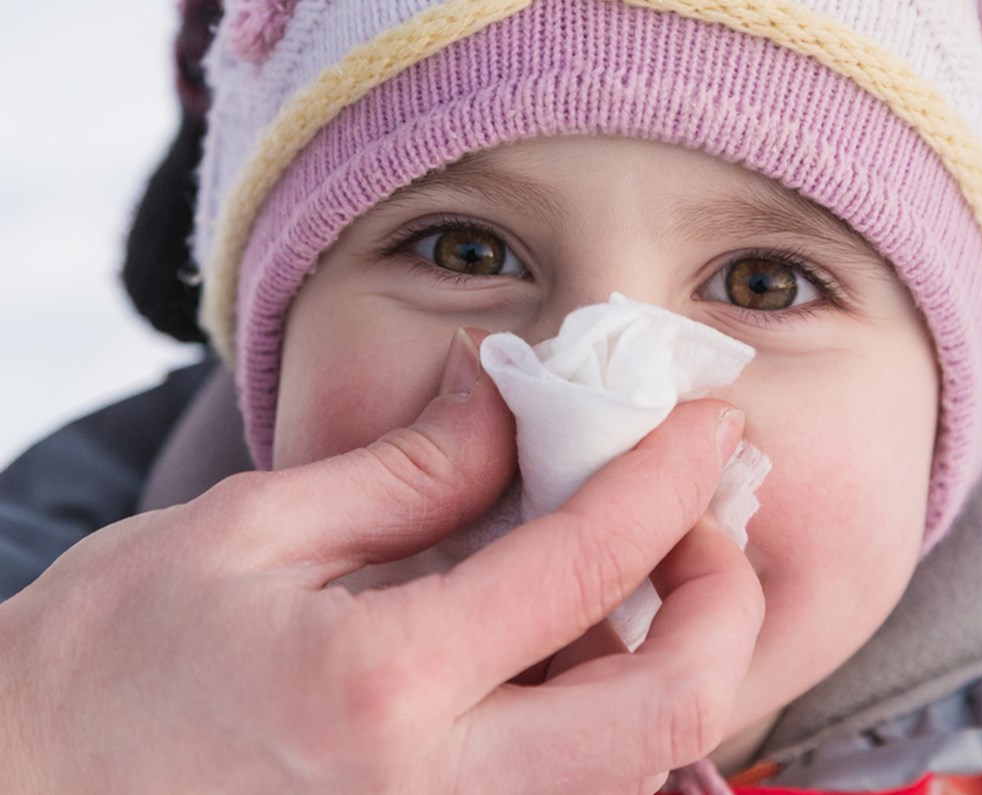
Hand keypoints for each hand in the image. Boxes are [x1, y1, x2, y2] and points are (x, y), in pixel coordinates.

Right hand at [0, 333, 762, 794]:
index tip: (706, 425)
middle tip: (698, 521)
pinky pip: (568, 794)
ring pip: (633, 768)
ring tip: (625, 571)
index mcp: (379, 687)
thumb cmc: (112, 658)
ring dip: (666, 659)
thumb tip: (501, 393)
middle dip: (718, 603)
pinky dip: (601, 714)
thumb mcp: (250, 531)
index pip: (582, 566)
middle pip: (665, 712)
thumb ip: (405, 470)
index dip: (666, 479)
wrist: (30, 794)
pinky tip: (555, 649)